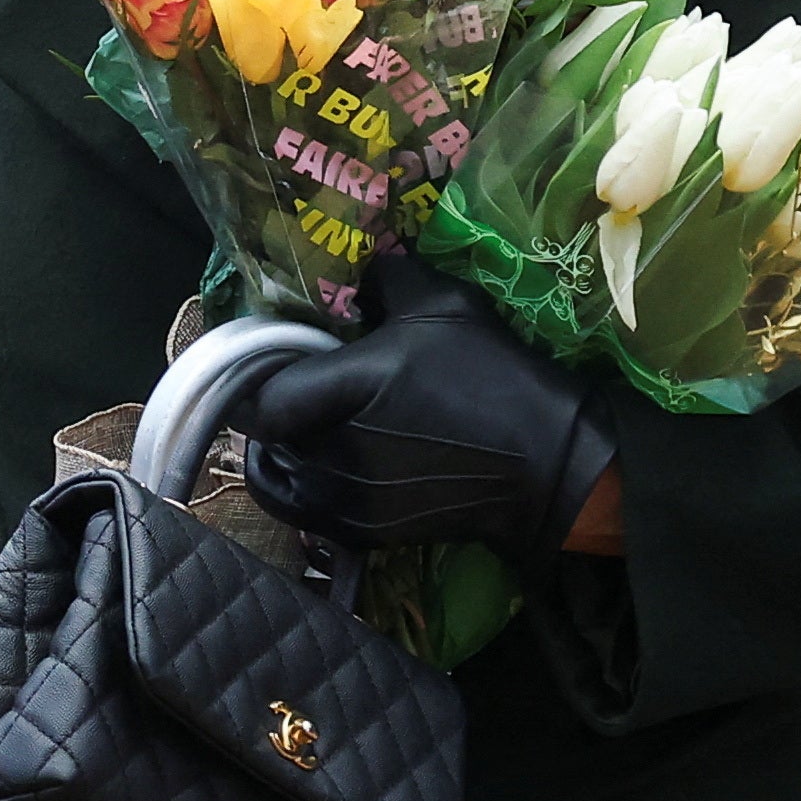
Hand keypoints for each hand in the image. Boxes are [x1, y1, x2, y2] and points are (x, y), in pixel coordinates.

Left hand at [239, 252, 619, 574]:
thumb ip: (387, 277)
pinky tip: (324, 464)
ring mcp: (349, 499)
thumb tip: (355, 269)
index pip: (265, 401)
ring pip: (279, 476)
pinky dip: (300, 487)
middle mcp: (339, 451)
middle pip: (268, 438)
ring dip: (284, 451)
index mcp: (351, 388)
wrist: (544, 462)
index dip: (256, 383)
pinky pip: (303, 512)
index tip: (273, 364)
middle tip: (297, 389)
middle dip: (274, 412)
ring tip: (307, 428)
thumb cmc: (493, 374)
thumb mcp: (445, 303)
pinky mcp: (365, 532)